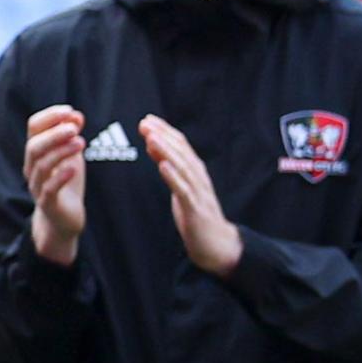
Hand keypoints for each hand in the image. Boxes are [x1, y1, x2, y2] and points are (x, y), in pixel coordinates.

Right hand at [24, 103, 86, 265]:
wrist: (64, 218)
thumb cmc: (66, 183)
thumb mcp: (71, 155)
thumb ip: (71, 136)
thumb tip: (75, 115)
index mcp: (36, 153)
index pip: (33, 128)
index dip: (49, 117)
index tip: (69, 111)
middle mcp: (32, 168)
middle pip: (33, 146)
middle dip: (53, 134)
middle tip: (74, 129)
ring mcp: (38, 186)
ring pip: (41, 166)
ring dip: (60, 151)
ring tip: (81, 143)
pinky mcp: (48, 203)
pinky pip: (49, 189)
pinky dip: (61, 176)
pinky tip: (74, 168)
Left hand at [137, 114, 241, 277]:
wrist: (216, 243)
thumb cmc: (196, 214)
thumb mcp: (180, 187)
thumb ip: (169, 167)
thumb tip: (154, 145)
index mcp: (195, 172)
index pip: (180, 146)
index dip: (165, 132)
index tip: (147, 119)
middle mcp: (199, 178)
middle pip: (181, 152)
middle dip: (163, 136)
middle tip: (145, 123)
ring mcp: (198, 192)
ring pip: (182, 166)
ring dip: (166, 151)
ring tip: (152, 138)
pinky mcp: (195, 209)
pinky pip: (183, 190)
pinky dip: (173, 176)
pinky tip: (162, 165)